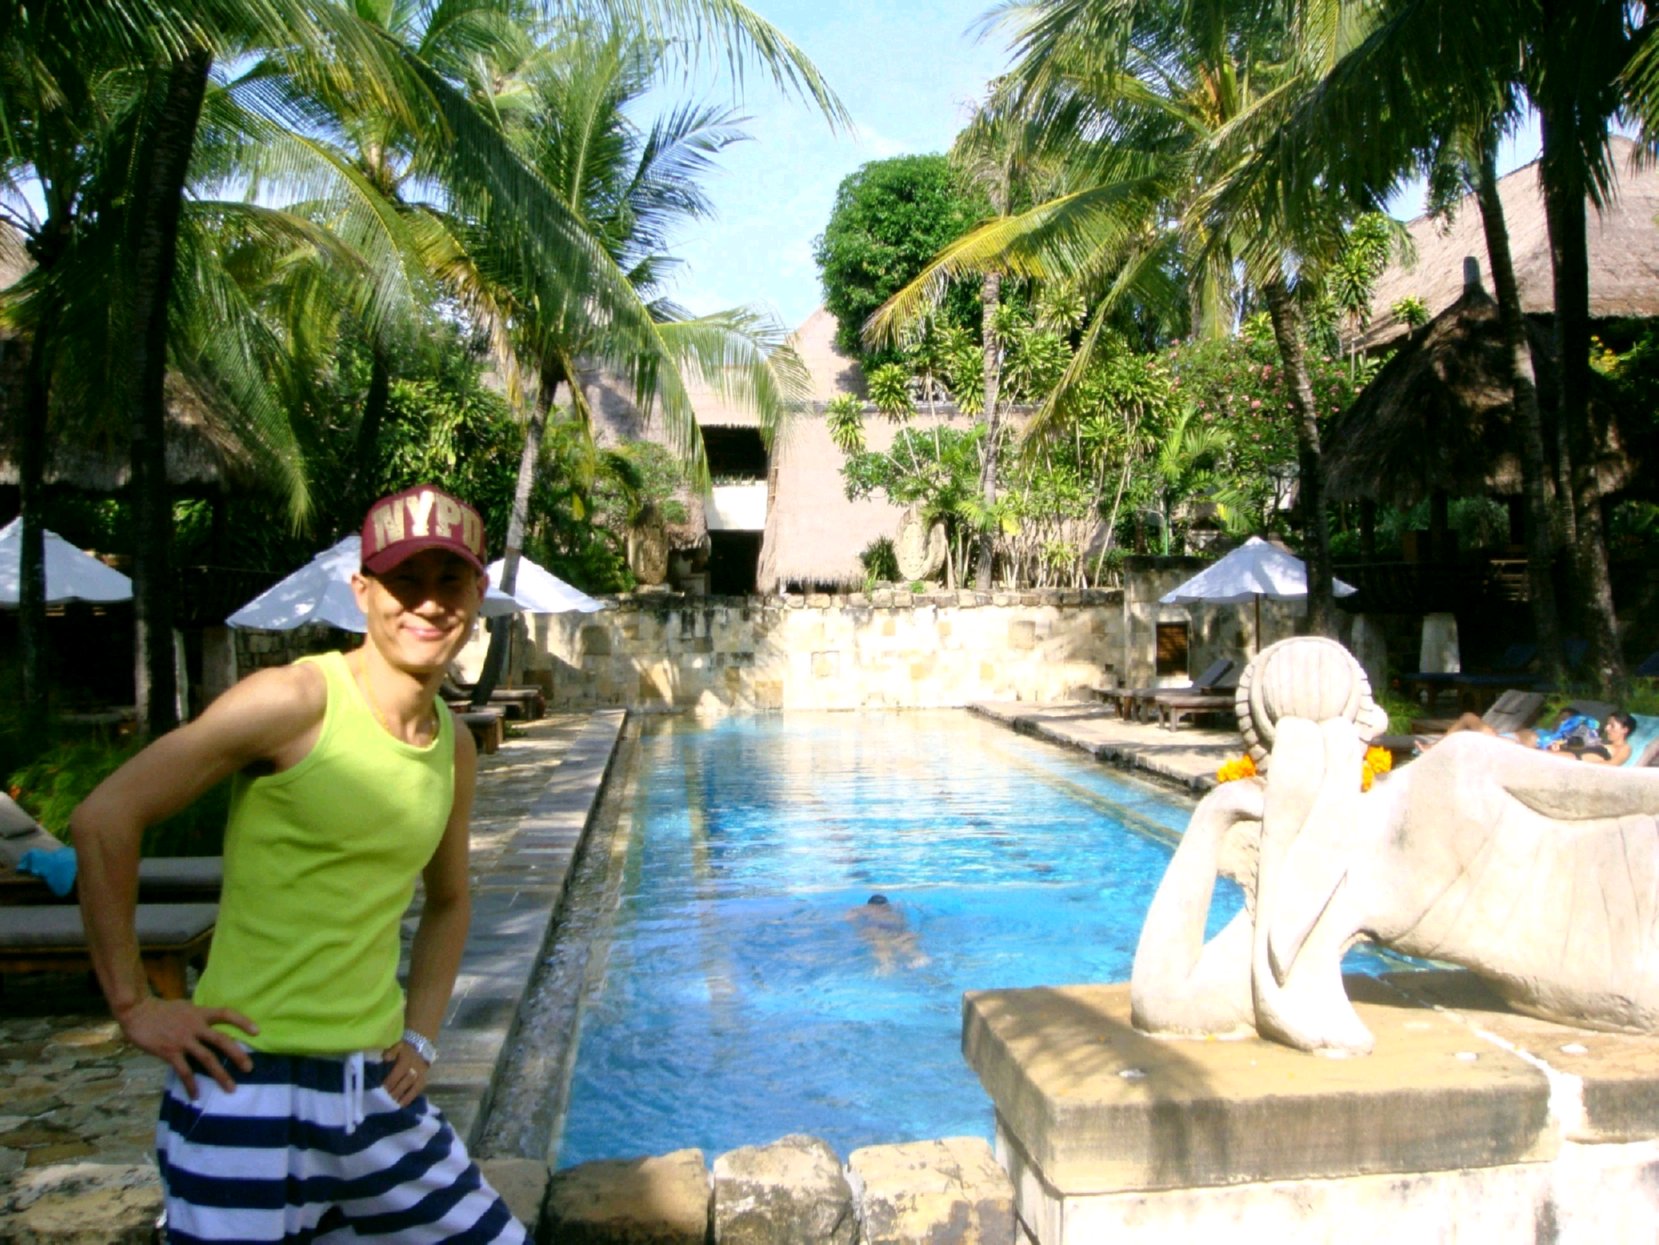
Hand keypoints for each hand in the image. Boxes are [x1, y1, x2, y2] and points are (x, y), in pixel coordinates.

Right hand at [119, 997, 256, 1097]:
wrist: (138, 1012)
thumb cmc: (161, 1010)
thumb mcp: (186, 1007)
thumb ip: (199, 1017)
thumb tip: (210, 1024)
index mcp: (200, 1013)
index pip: (226, 1014)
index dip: (243, 1022)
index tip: (257, 1032)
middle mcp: (195, 1026)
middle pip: (222, 1040)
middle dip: (237, 1055)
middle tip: (249, 1068)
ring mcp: (183, 1040)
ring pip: (207, 1058)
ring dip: (220, 1075)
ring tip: (231, 1088)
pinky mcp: (170, 1052)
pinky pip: (184, 1071)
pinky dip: (191, 1084)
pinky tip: (196, 1095)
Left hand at [380, 1039, 429, 1106]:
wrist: (423, 1048)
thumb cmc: (407, 1049)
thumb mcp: (398, 1046)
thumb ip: (390, 1052)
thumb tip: (384, 1059)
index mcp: (405, 1063)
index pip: (394, 1077)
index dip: (386, 1086)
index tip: (378, 1092)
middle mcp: (413, 1072)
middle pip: (401, 1087)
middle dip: (391, 1095)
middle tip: (382, 1102)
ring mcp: (419, 1079)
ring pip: (409, 1092)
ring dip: (399, 1100)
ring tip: (391, 1106)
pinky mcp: (423, 1083)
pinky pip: (415, 1093)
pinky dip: (408, 1100)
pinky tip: (400, 1105)